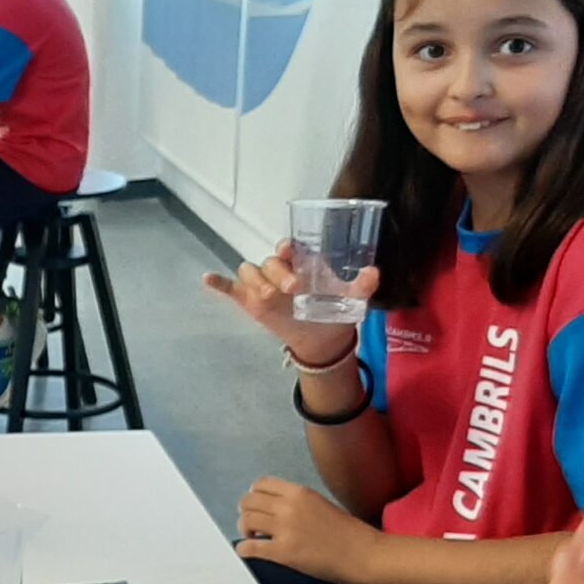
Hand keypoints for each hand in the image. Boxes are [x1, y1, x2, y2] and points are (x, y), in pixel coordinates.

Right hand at [200, 240, 377, 366]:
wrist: (322, 337)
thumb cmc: (333, 309)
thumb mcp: (352, 298)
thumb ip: (362, 284)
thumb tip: (374, 272)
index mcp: (300, 261)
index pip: (288, 247)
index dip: (286, 247)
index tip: (290, 251)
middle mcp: (279, 269)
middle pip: (269, 261)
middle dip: (277, 272)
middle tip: (292, 288)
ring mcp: (262, 284)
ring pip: (250, 271)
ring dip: (257, 281)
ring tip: (269, 297)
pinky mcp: (250, 301)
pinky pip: (230, 288)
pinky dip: (219, 283)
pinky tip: (208, 279)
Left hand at [235, 477, 380, 583]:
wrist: (365, 554)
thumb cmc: (350, 533)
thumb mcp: (321, 504)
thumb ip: (297, 503)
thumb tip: (276, 509)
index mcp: (300, 492)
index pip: (261, 484)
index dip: (254, 495)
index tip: (256, 505)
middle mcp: (289, 507)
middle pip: (249, 501)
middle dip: (246, 512)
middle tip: (251, 524)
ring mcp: (285, 529)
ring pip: (246, 520)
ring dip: (244, 529)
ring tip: (252, 537)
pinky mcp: (284, 552)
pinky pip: (250, 547)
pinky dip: (244, 549)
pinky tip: (247, 552)